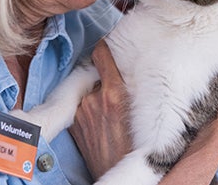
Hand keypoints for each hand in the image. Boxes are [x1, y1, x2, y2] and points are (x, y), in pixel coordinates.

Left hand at [68, 40, 131, 179]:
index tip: (107, 44)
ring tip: (110, 116)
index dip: (104, 48)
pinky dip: (89, 111)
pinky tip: (101, 124)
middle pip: (97, 76)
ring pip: (89, 93)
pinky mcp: (74, 124)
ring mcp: (82, 112)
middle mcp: (94, 99)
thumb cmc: (137, 144)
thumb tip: (127, 71)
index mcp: (115, 93)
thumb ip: (130, 88)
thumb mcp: (142, 110)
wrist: (119, 172)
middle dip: (105, 81)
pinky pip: (82, 108)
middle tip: (117, 94)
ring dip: (96, 97)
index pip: (102, 56)